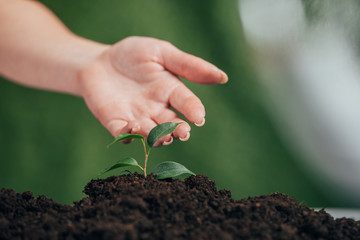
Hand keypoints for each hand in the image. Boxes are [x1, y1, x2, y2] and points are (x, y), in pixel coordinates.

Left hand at [78, 36, 227, 145]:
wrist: (98, 60)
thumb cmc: (132, 54)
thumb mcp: (161, 53)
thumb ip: (189, 65)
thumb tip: (223, 77)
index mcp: (171, 91)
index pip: (187, 104)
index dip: (194, 111)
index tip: (199, 118)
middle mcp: (157, 109)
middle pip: (171, 124)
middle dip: (177, 130)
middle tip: (181, 133)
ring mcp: (137, 117)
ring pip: (151, 134)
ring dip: (157, 137)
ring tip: (161, 135)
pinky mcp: (116, 122)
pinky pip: (124, 134)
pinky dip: (129, 135)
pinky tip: (132, 127)